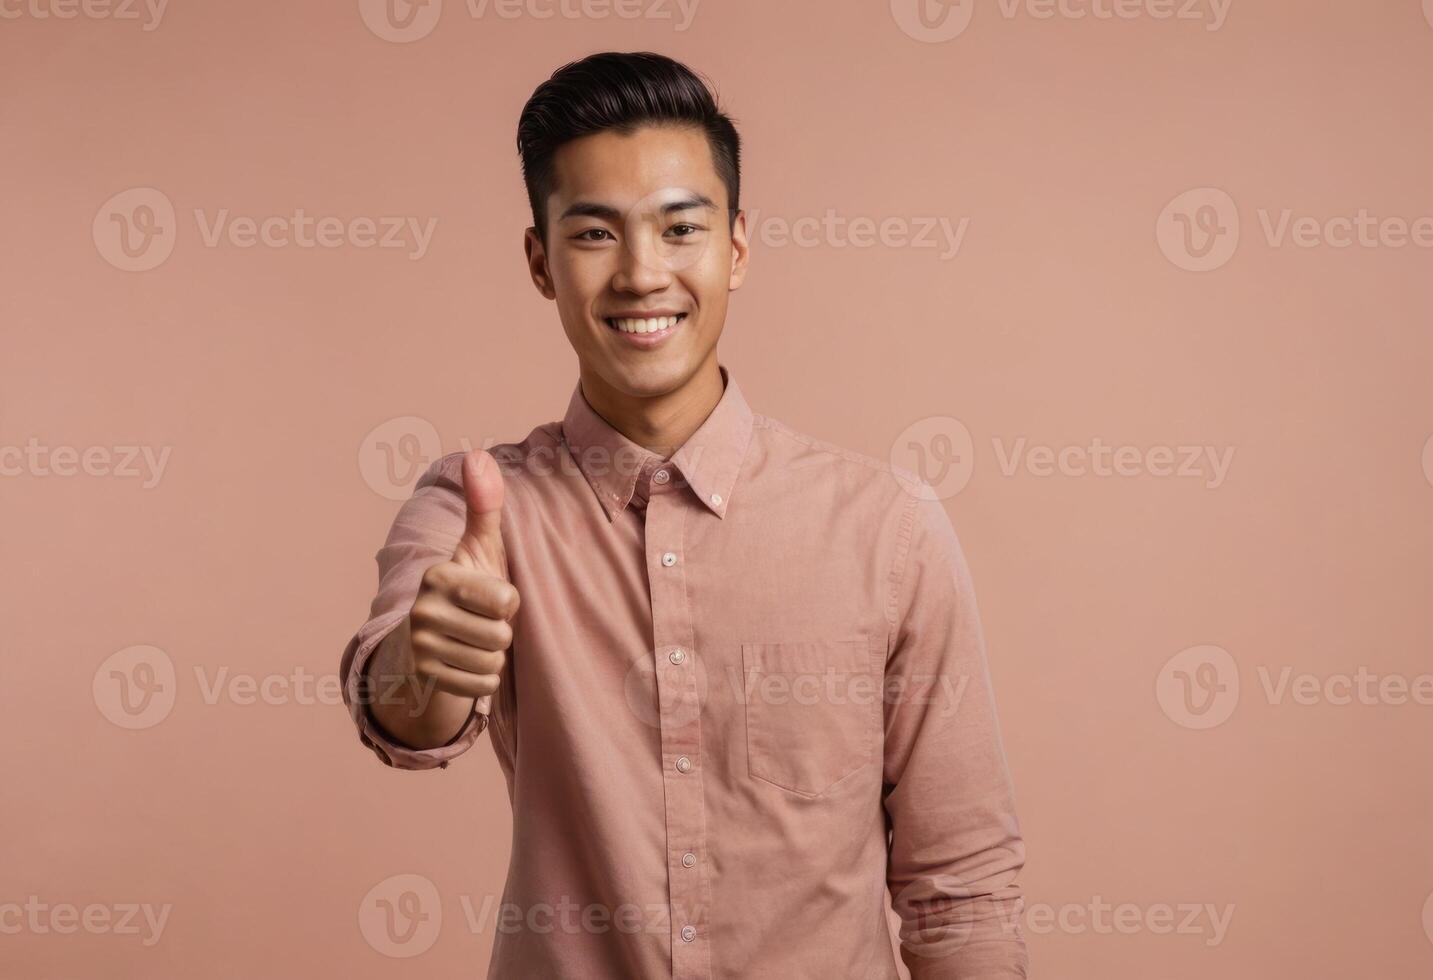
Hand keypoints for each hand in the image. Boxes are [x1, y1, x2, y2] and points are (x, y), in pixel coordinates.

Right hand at [406, 449, 519, 699]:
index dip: (509, 602)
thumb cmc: (467, 585)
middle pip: (501, 635)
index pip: (507, 601)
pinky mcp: (424, 678)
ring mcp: (419, 647)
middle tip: (480, 620)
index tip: (489, 595)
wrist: (427, 638)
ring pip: (492, 662)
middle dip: (500, 631)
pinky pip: (481, 685)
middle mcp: (422, 610)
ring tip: (472, 639)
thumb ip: (484, 504)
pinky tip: (465, 662)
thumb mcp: (478, 545)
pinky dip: (483, 678)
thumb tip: (478, 454)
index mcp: (438, 575)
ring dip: (492, 655)